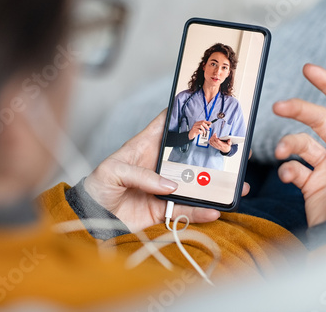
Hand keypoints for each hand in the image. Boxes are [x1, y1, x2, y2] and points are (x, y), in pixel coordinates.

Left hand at [84, 111, 251, 232]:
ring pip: (194, 184)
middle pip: (189, 155)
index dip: (184, 115)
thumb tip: (170, 185)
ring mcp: (163, 187)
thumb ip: (141, 175)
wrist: (90, 217)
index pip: (166, 125)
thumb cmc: (96, 187)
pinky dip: (200, 212)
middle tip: (232, 149)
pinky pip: (185, 210)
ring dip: (213, 185)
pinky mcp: (163, 208)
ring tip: (235, 185)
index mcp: (145, 146)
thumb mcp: (112, 171)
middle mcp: (158, 165)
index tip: (206, 109)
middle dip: (211, 151)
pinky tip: (215, 211)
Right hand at [273, 64, 325, 226]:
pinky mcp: (310, 182)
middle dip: (297, 109)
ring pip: (300, 142)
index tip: (308, 70)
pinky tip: (290, 178)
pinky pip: (293, 167)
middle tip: (278, 107)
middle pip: (316, 119)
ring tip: (282, 152)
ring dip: (288, 144)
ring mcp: (325, 165)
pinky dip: (287, 170)